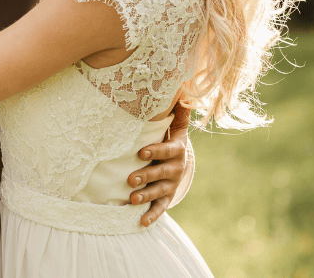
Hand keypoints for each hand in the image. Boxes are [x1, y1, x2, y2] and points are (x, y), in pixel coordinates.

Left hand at [128, 104, 190, 226]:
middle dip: (146, 176)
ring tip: (132, 198)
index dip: (155, 151)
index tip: (140, 152)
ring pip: (160, 192)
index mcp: (176, 149)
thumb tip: (183, 92)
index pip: (167, 150)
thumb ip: (178, 111)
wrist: (178, 159)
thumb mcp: (175, 125)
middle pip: (161, 173)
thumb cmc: (169, 137)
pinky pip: (161, 208)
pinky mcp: (167, 197)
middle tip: (130, 179)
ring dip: (146, 196)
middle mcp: (175, 168)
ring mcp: (171, 184)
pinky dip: (152, 215)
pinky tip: (140, 221)